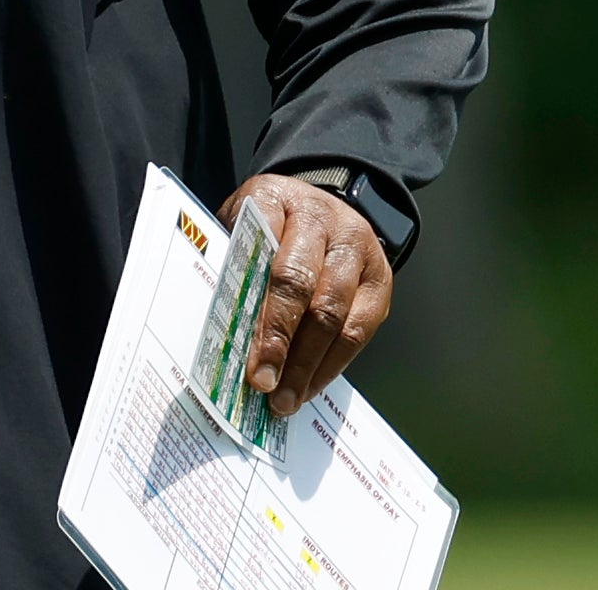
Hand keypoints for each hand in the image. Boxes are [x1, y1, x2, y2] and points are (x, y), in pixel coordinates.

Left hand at [217, 173, 393, 418]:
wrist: (319, 206)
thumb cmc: (267, 227)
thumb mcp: (239, 227)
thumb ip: (230, 267)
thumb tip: (216, 332)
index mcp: (277, 198)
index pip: (264, 250)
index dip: (256, 308)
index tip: (243, 352)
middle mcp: (323, 218)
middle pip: (303, 284)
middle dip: (281, 342)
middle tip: (263, 384)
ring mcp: (358, 246)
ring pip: (335, 312)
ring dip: (308, 364)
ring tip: (285, 399)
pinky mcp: (380, 277)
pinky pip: (360, 329)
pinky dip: (332, 364)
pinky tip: (309, 386)